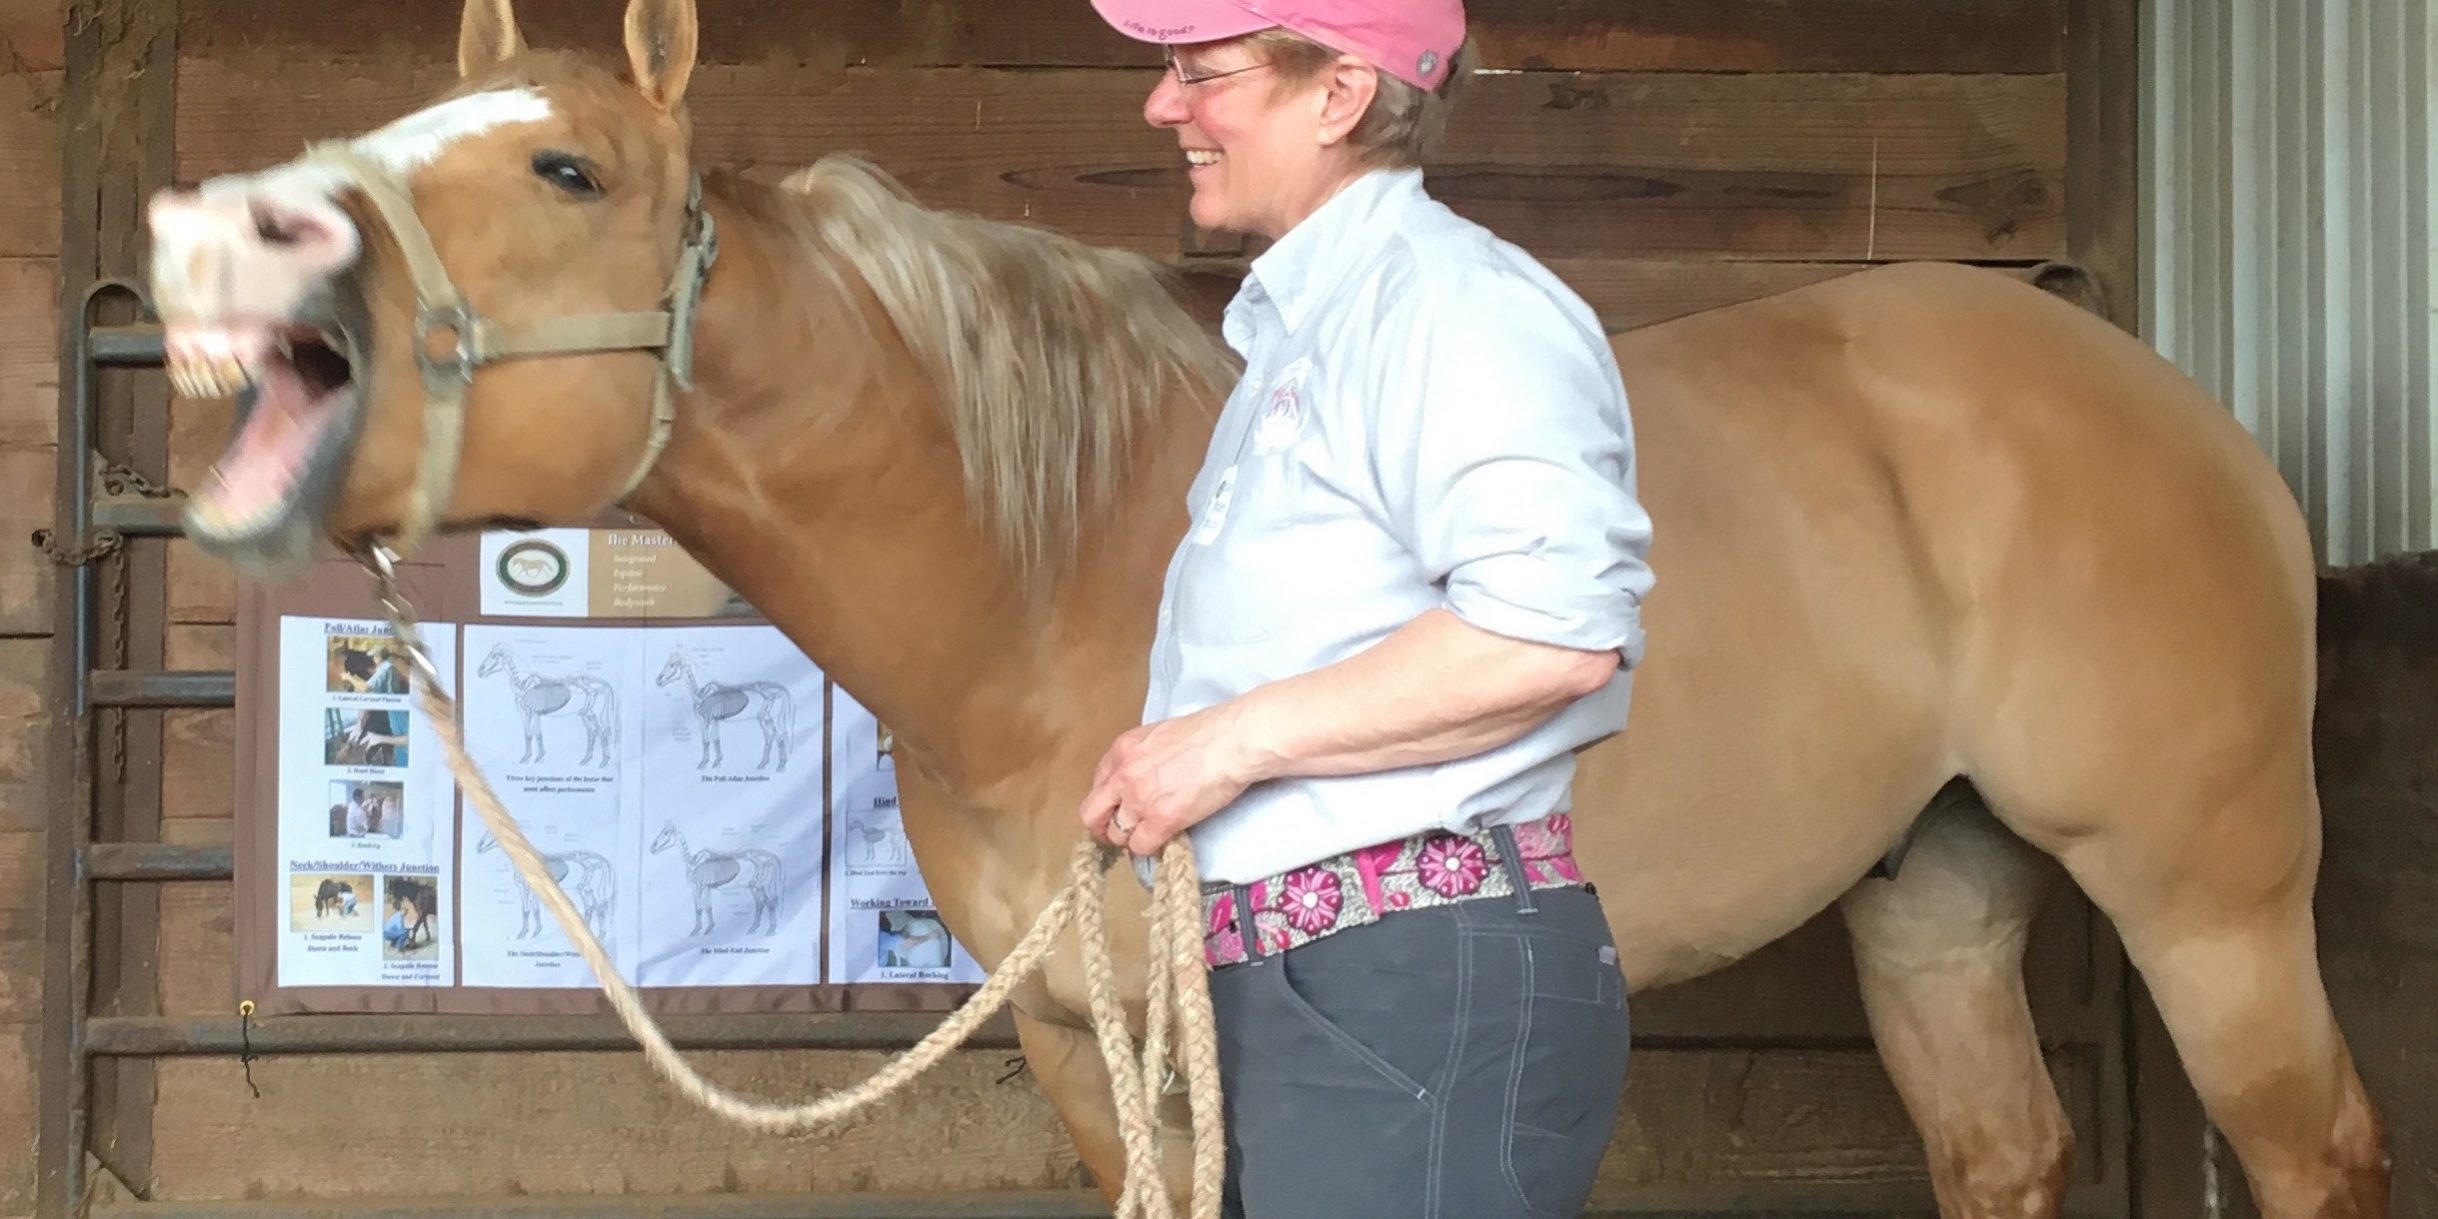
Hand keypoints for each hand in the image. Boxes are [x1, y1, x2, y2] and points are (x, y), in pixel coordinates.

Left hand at [1078, 705, 1260, 855]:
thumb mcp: (1159, 735)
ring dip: (1131, 838)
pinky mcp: (1161, 820)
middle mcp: (1122, 776)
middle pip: (1092, 815)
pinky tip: (1163, 841)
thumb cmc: (1207, 733)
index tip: (1119, 808)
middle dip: (1103, 828)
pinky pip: (1141, 847)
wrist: (1231, 742)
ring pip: (1117, 835)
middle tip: (1119, 834)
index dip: (1108, 801)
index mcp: (1121, 750)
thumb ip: (1142, 757)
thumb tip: (1144, 778)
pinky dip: (1150, 849)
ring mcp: (1139, 800)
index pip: (1098, 785)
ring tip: (1149, 835)